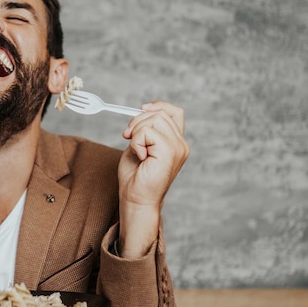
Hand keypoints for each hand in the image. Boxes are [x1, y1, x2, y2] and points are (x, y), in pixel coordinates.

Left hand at [118, 101, 188, 256]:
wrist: (136, 200)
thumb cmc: (136, 177)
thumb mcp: (139, 146)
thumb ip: (145, 129)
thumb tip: (141, 111)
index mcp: (176, 142)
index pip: (175, 112)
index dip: (159, 106)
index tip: (142, 108)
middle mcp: (181, 144)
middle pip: (160, 113)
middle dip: (137, 120)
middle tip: (127, 136)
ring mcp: (177, 148)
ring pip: (154, 120)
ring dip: (136, 132)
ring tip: (135, 149)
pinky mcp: (169, 152)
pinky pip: (147, 132)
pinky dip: (137, 142)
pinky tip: (140, 157)